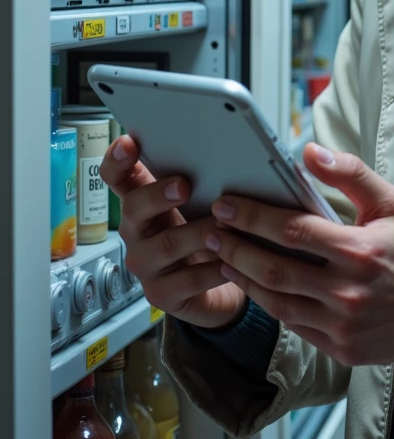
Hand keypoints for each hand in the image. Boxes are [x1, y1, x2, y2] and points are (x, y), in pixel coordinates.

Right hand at [100, 134, 247, 329]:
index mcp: (142, 204)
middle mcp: (137, 233)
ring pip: (167, 245)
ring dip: (199, 232)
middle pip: (133, 208)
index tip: (128, 143)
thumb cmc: (204, 238)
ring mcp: (146, 265)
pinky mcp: (162, 294)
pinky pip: (188, 280)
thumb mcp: (198, 206)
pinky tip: (232, 263)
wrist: (215, 290)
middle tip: (183, 186)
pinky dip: (214, 269)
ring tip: (226, 225)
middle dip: (157, 195)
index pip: (116, 179)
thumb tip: (227, 151)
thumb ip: (201, 181)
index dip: (117, 161)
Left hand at [203, 145, 393, 365]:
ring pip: (277, 302)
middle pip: (274, 269)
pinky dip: (270, 305)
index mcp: (360, 251)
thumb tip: (309, 151)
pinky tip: (256, 287)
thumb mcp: (391, 202)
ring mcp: (343, 324)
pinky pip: (294, 326)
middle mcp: (348, 291)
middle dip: (235, 248)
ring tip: (223, 259)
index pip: (292, 230)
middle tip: (212, 231)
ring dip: (245, 279)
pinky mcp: (341, 348)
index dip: (252, 216)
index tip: (227, 205)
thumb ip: (350, 174)